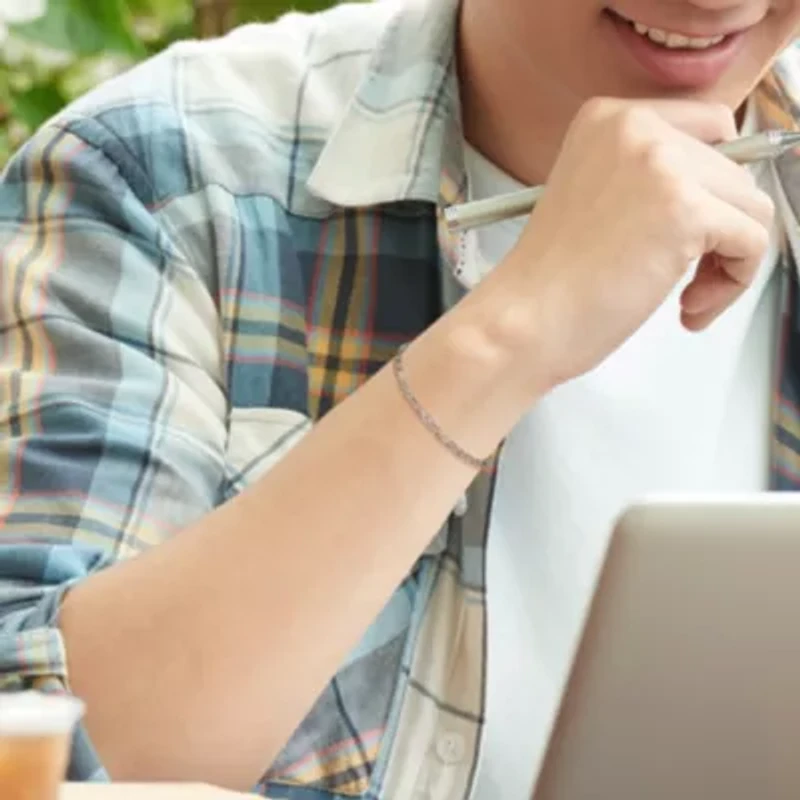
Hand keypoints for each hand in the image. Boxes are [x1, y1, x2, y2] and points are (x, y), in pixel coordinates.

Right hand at [486, 98, 774, 390]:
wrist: (523, 319)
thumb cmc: (551, 281)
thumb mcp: (597, 199)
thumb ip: (650, 178)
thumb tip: (722, 189)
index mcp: (608, 119)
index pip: (710, 127)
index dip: (712, 185)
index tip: (695, 227)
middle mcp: (636, 129)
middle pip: (734, 171)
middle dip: (718, 232)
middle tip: (682, 278)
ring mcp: (662, 165)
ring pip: (751, 205)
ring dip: (728, 261)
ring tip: (685, 296)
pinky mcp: (685, 210)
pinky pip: (753, 242)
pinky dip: (733, 283)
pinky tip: (689, 305)